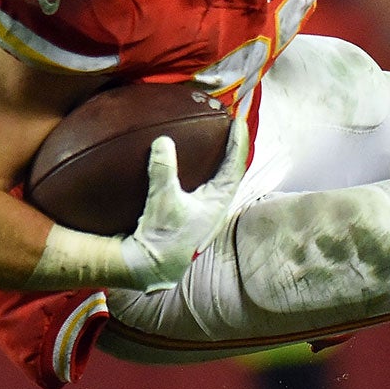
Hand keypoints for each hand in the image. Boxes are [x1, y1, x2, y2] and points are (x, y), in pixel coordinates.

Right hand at [117, 115, 249, 290]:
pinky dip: (200, 171)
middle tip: (229, 125)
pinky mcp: (189, 214)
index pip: (235, 166)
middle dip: (231, 148)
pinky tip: (189, 164)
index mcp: (218, 201)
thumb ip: (163, 170)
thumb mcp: (163, 200)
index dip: (238, 142)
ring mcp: (203, 211)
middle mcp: (215, 205)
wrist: (150, 267)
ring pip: (217, 179)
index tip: (239, 121)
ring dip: (218, 159)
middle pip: (231, 171)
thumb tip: (163, 141)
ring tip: (214, 139)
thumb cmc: (163, 236)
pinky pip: (201, 185)